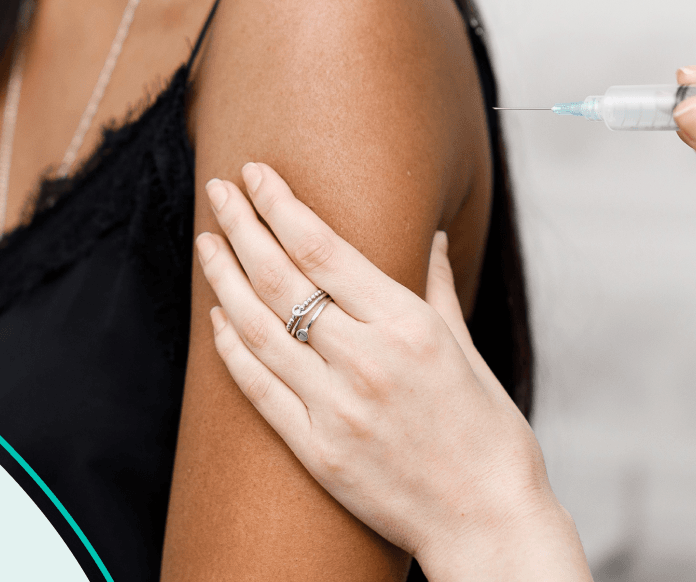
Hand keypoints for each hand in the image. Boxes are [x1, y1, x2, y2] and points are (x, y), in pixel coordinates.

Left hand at [196, 163, 590, 581]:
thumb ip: (436, 289)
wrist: (488, 521)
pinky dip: (233, 349)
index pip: (325, 250)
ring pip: (259, 330)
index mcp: (409, 327)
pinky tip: (218, 318)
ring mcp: (337, 409)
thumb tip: (432, 237)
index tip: (255, 174)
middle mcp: (367, 362)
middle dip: (243, 228)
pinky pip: (259, 390)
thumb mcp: (467, 350)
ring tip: (206, 243)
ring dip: (224, 281)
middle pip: (281, 281)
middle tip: (218, 191)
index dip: (281, 206)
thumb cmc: (489, 435)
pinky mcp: (317, 451)